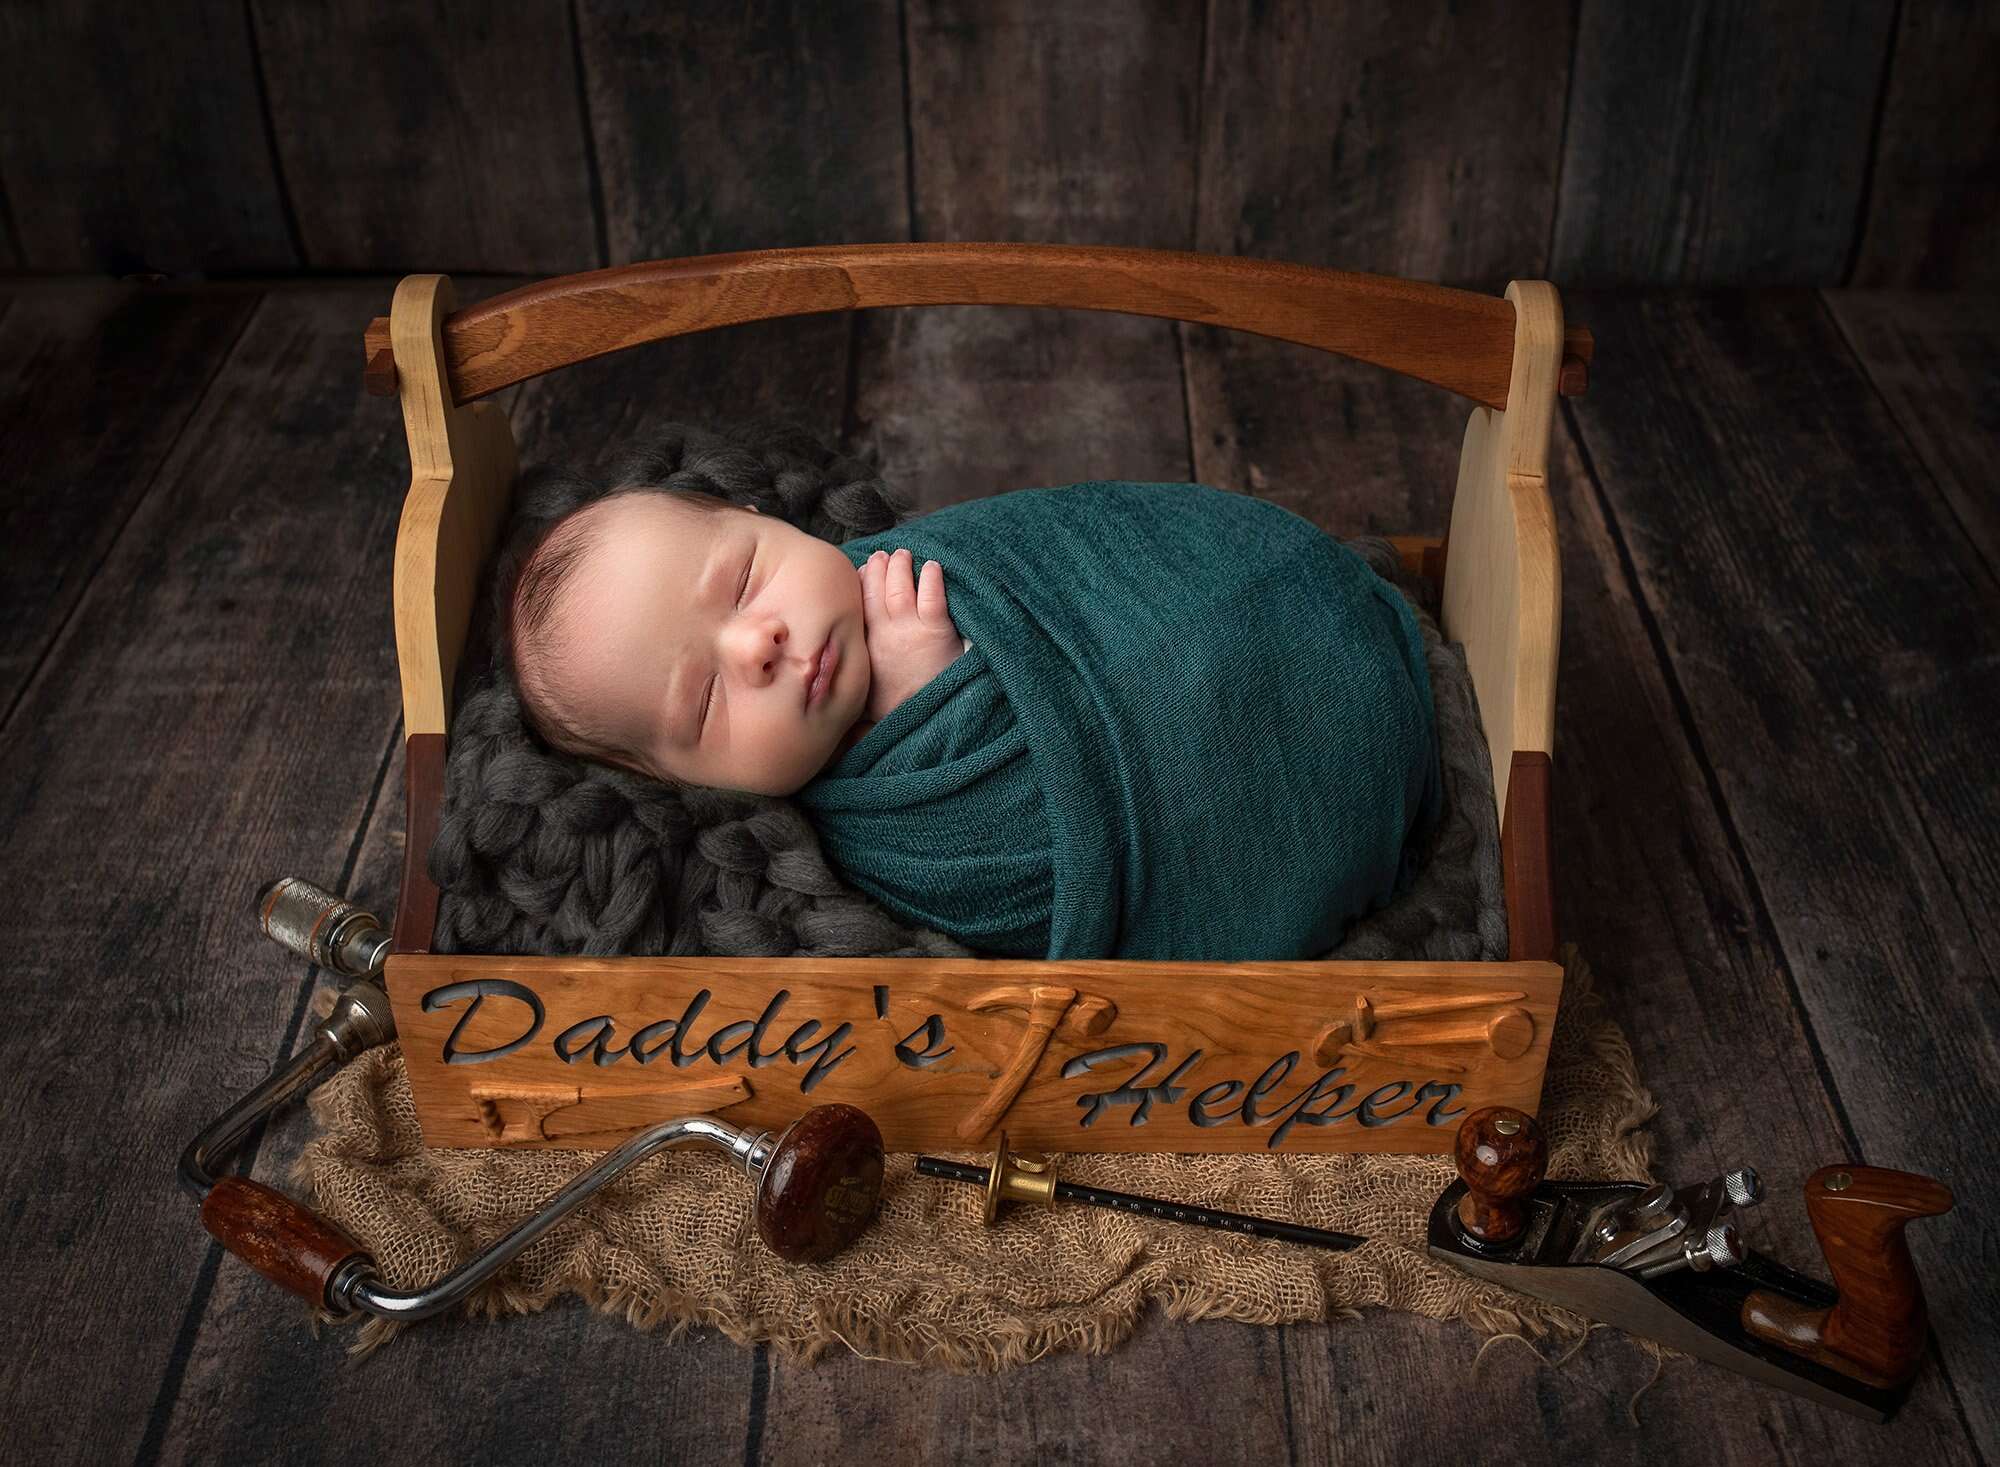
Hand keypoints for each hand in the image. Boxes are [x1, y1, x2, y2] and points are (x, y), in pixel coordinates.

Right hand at [858, 547, 962, 723]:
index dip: (860, 585)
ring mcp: (908, 630)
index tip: (862, 571)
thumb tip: (829, 684)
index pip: (858, 607)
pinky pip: (931, 597)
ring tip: (904, 555)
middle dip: (878, 568)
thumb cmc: (895, 712)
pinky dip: (931, 579)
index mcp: (864, 646)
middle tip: (883, 555)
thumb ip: (850, 679)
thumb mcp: (862, 696)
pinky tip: (932, 567)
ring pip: (900, 588)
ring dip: (901, 568)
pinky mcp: (935, 630)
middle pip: (876, 590)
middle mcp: (883, 633)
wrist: (921, 722)